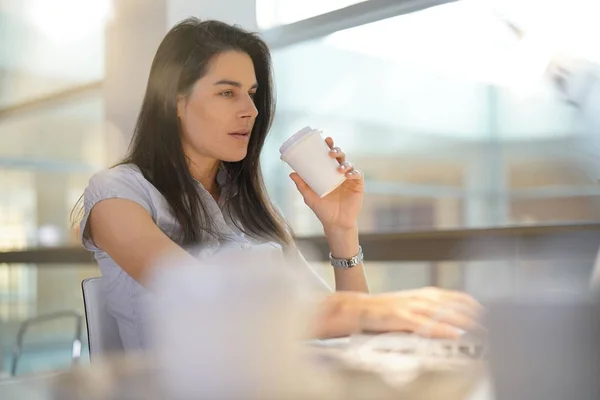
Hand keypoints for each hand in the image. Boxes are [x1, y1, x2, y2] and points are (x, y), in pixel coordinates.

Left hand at [290, 137, 363, 230]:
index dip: (329, 145)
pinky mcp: (358, 185)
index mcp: (329, 172)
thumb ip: (302, 185)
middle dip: (337, 150)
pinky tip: (348, 175)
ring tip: (339, 168)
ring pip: (349, 164)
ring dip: (344, 163)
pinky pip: (358, 175)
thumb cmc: (323, 209)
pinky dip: (353, 173)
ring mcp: (350, 178)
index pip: (330, 155)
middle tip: (330, 152)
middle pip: (340, 156)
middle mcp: (340, 172)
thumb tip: (291, 173)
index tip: (326, 139)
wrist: (336, 223)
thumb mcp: (309, 196)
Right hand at [358, 287, 481, 338]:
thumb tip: (454, 326)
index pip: (458, 298)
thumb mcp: (412, 307)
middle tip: (495, 326)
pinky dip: (441, 329)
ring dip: (465, 322)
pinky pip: (425, 324)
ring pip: (445, 313)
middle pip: (456, 305)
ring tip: (482, 330)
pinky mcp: (402, 317)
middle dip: (477, 316)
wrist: (358, 308)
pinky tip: (453, 334)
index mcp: (426, 294)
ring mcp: (412, 306)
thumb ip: (431, 314)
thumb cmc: (385, 311)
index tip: (493, 314)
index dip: (477, 306)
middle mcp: (422, 298)